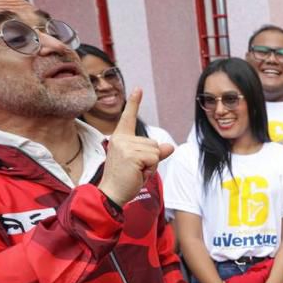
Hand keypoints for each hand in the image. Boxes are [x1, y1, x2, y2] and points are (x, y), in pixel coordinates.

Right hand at [98, 89, 174, 204]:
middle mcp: (121, 139)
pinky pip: (155, 159)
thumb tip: (170, 146)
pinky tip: (137, 174)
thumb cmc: (125, 179)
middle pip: (154, 142)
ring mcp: (125, 146)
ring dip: (151, 165)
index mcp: (120, 138)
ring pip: (156, 151)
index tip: (139, 89)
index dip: (134, 103)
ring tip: (136, 172)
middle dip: (151, 159)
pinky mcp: (132, 155)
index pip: (128, 118)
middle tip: (135, 169)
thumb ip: (155, 153)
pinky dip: (151, 169)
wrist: (111, 194)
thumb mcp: (142, 163)